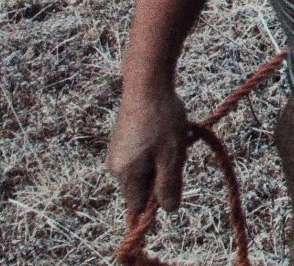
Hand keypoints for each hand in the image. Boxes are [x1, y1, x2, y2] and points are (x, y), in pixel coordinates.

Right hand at [107, 86, 190, 217]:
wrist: (147, 82)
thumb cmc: (161, 118)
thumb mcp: (171, 155)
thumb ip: (169, 185)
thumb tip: (169, 210)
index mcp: (125, 174)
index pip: (138, 206)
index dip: (158, 201)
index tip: (173, 180)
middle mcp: (115, 166)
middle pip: (145, 185)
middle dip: (165, 172)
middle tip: (178, 149)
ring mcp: (117, 152)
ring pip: (148, 167)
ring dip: (166, 156)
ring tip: (176, 134)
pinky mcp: (123, 139)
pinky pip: (144, 153)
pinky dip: (160, 145)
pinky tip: (169, 127)